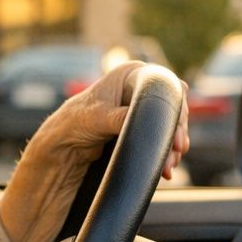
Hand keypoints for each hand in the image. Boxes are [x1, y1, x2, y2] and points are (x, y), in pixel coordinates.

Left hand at [27, 61, 190, 180]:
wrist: (63, 142)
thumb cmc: (76, 121)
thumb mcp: (99, 118)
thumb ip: (121, 117)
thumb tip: (142, 121)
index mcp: (131, 74)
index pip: (165, 86)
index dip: (175, 110)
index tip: (177, 134)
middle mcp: (139, 86)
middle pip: (171, 107)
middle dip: (175, 132)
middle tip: (177, 152)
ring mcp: (141, 105)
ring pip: (168, 124)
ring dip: (171, 146)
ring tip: (169, 165)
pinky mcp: (140, 123)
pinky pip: (160, 135)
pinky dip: (165, 151)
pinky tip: (166, 167)